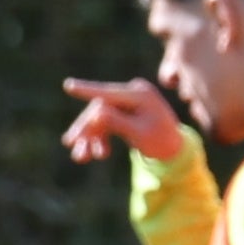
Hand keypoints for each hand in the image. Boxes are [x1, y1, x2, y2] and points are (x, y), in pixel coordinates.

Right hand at [57, 74, 191, 168]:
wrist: (175, 149)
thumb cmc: (162, 141)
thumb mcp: (140, 134)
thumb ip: (118, 122)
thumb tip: (95, 111)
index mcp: (140, 94)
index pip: (108, 93)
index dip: (86, 90)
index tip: (68, 86)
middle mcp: (131, 94)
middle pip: (99, 108)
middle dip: (85, 128)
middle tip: (69, 143)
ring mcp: (126, 102)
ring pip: (99, 118)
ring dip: (89, 137)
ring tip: (80, 158)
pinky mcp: (123, 112)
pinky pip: (104, 124)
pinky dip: (98, 138)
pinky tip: (98, 154)